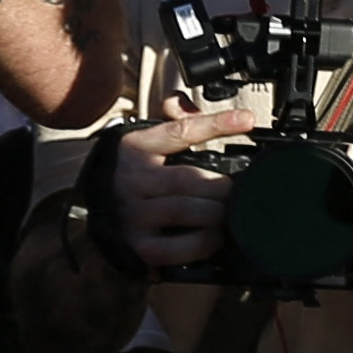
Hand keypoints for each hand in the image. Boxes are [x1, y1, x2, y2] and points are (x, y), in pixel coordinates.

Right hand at [108, 100, 262, 273]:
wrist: (105, 214)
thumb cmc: (141, 176)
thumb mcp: (151, 143)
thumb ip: (174, 122)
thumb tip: (186, 105)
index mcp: (137, 148)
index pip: (181, 131)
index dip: (216, 124)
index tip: (247, 120)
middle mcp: (132, 180)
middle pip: (188, 179)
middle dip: (221, 186)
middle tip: (234, 191)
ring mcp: (133, 214)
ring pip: (184, 210)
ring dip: (214, 213)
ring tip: (226, 213)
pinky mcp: (140, 245)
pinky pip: (176, 247)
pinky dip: (203, 243)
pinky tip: (213, 236)